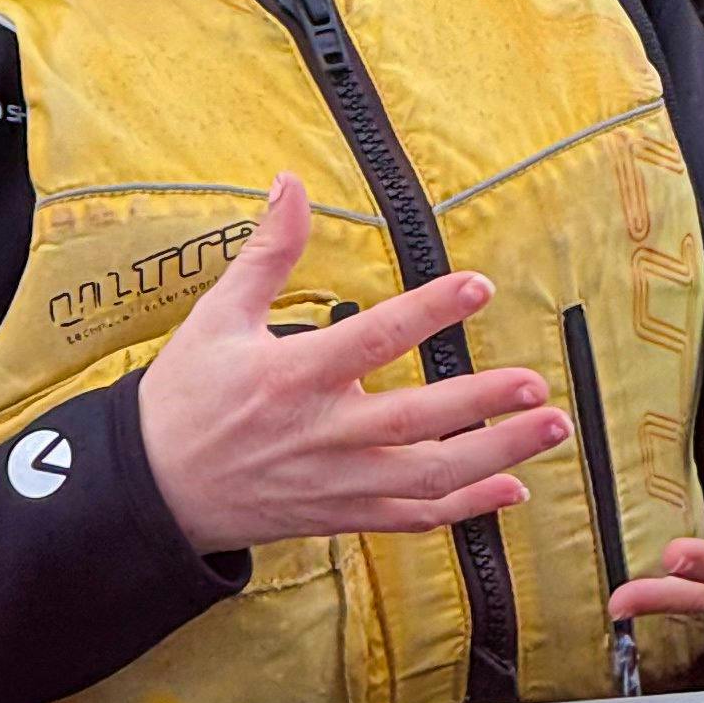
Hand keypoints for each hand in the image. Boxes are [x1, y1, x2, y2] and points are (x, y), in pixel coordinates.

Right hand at [136, 174, 570, 555]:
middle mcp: (321, 434)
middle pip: (415, 420)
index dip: (427, 312)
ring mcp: (336, 483)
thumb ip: (267, 252)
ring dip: (496, 455)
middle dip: (481, 403)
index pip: (371, 339)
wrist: (154, 492)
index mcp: (291, 377)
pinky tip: (513, 488)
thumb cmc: (186, 398)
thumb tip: (290, 184)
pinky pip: (414, 519)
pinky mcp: (343, 517)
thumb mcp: (217, 317)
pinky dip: (466, 508)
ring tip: (549, 429)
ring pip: (428, 476)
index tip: (477, 286)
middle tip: (535, 383)